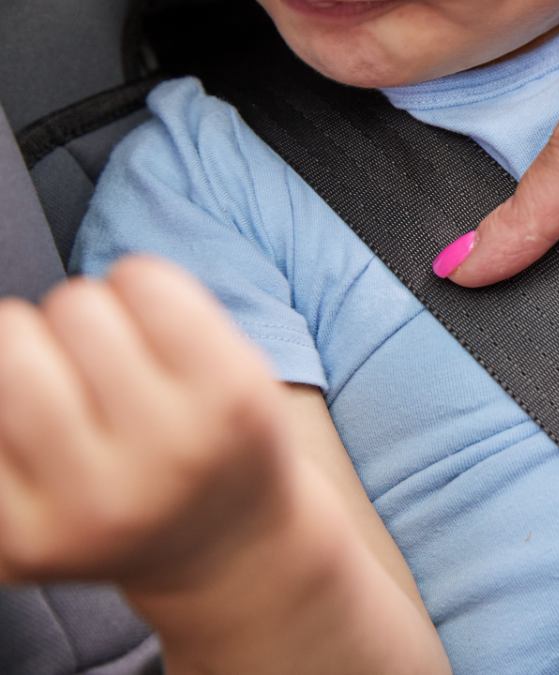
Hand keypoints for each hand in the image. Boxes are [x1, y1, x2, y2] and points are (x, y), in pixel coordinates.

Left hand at [0, 257, 294, 587]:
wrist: (222, 550)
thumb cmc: (218, 435)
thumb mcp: (242, 366)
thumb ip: (167, 310)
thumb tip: (39, 313)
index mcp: (228, 405)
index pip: (139, 278)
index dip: (146, 293)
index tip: (163, 332)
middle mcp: (163, 461)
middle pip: (73, 309)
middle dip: (85, 321)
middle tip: (113, 368)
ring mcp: (86, 510)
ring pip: (8, 357)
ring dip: (30, 356)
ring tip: (65, 393)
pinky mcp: (20, 548)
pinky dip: (4, 421)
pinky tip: (40, 450)